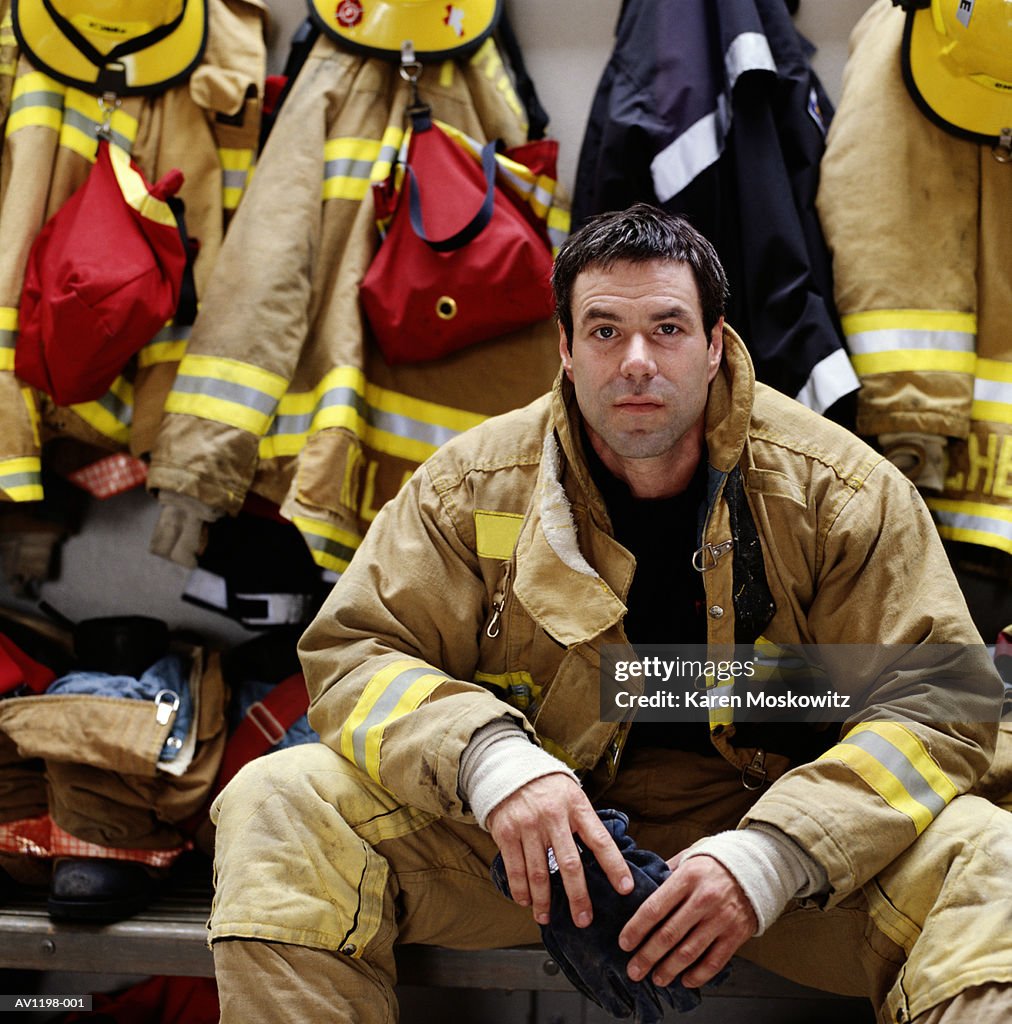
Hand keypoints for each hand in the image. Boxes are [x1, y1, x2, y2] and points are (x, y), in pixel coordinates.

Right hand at [486, 775, 632, 927]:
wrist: (509, 767)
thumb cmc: (548, 788)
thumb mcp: (573, 796)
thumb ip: (585, 823)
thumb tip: (604, 859)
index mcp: (576, 806)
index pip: (600, 840)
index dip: (614, 865)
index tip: (625, 888)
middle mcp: (553, 816)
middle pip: (569, 864)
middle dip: (578, 897)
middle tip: (583, 920)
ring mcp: (528, 825)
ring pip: (539, 873)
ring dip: (544, 901)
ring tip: (547, 918)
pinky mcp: (507, 832)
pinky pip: (515, 868)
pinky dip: (521, 890)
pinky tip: (526, 901)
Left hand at [618, 854, 755, 988]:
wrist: (756, 867)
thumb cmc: (715, 862)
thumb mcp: (688, 857)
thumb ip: (666, 873)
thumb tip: (640, 887)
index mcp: (687, 878)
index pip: (655, 908)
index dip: (636, 928)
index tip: (624, 943)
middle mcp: (704, 899)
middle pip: (669, 934)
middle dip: (648, 956)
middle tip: (634, 970)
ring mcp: (721, 918)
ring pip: (689, 952)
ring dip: (669, 969)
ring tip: (656, 978)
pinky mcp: (736, 934)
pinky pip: (714, 961)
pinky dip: (698, 975)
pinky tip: (685, 980)